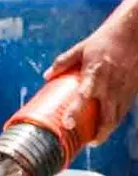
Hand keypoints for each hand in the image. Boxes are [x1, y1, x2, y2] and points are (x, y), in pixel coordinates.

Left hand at [45, 18, 137, 143]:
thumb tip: (46, 76)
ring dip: (109, 130)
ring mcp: (124, 88)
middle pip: (107, 116)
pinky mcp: (133, 89)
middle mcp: (111, 85)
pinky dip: (117, 119)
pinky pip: (125, 109)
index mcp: (95, 74)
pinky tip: (109, 124)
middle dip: (99, 133)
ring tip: (97, 139)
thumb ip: (63, 63)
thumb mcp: (81, 48)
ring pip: (118, 116)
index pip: (84, 97)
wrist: (135, 32)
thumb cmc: (105, 40)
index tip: (68, 124)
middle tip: (90, 143)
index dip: (75, 111)